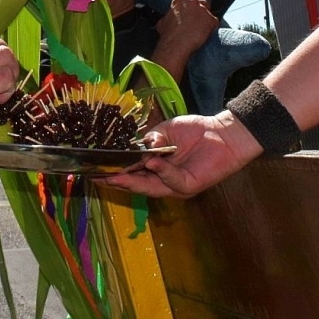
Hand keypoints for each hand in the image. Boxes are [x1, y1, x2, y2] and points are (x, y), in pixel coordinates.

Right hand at [104, 112, 261, 197]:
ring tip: (114, 176)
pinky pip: (172, 180)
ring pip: (150, 188)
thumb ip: (150, 141)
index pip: (132, 173)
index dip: (115, 171)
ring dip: (132, 181)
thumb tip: (136, 147)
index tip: (94, 168)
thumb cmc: (196, 131)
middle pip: (136, 185)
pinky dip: (161, 171)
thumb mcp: (166, 132)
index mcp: (156, 169)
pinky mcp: (190, 186)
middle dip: (117, 181)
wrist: (224, 133)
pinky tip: (151, 162)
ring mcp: (176, 186)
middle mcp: (164, 181)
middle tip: (97, 177)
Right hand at [154, 0, 217, 71]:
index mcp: (179, 1)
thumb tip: (166, 19)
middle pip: (201, 1)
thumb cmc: (168, 35)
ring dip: (206, 17)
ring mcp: (202, 10)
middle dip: (200, 8)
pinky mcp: (210, 19)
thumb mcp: (162, 23)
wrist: (176, 45)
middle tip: (197, 19)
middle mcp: (191, 2)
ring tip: (201, 28)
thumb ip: (167, 17)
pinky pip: (214, 22)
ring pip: (208, 10)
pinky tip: (205, 34)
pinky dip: (211, 27)